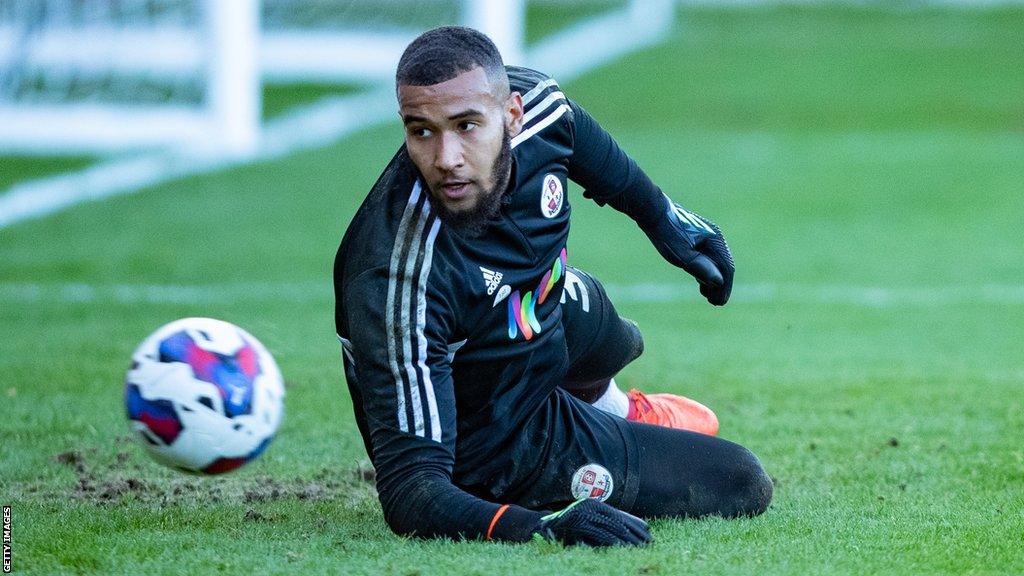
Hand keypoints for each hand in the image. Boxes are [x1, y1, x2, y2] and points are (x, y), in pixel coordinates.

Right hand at [535, 499, 651, 546]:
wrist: (542, 527)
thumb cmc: (571, 523)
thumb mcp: (590, 516)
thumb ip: (611, 518)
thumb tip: (642, 524)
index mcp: (593, 504)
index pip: (620, 515)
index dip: (635, 525)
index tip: (648, 535)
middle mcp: (587, 509)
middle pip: (616, 523)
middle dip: (633, 535)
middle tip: (647, 544)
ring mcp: (580, 520)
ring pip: (608, 531)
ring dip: (625, 541)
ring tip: (638, 549)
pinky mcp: (574, 531)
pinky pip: (595, 539)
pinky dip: (609, 545)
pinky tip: (620, 550)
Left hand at [642, 196, 734, 305]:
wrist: (652, 212)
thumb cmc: (666, 233)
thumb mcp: (682, 255)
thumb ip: (701, 268)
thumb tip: (719, 281)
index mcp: (715, 240)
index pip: (726, 268)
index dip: (724, 287)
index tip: (719, 303)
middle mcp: (715, 237)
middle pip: (723, 266)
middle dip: (720, 286)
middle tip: (714, 303)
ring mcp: (707, 236)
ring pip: (716, 262)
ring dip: (713, 279)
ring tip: (707, 296)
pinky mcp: (698, 237)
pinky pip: (708, 257)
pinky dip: (707, 270)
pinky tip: (700, 282)